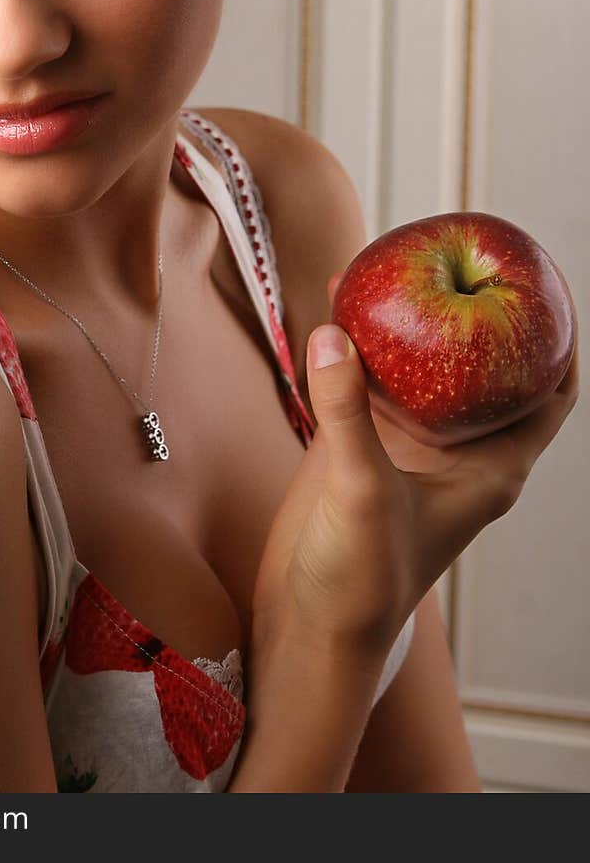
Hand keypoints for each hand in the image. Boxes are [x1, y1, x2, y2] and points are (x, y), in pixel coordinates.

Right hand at [252, 273, 579, 659]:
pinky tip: (342, 299)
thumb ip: (347, 413)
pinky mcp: (360, 442)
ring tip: (403, 260)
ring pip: (423, 366)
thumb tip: (334, 332)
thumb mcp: (360, 492)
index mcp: (491, 468)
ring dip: (415, 319)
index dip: (562, 338)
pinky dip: (359, 339)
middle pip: (487, 367)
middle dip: (482, 312)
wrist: (309, 621)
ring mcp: (408, 444)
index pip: (551, 394)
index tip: (551, 280)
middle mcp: (457, 450)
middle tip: (468, 250)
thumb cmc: (360, 580)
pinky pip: (367, 376)